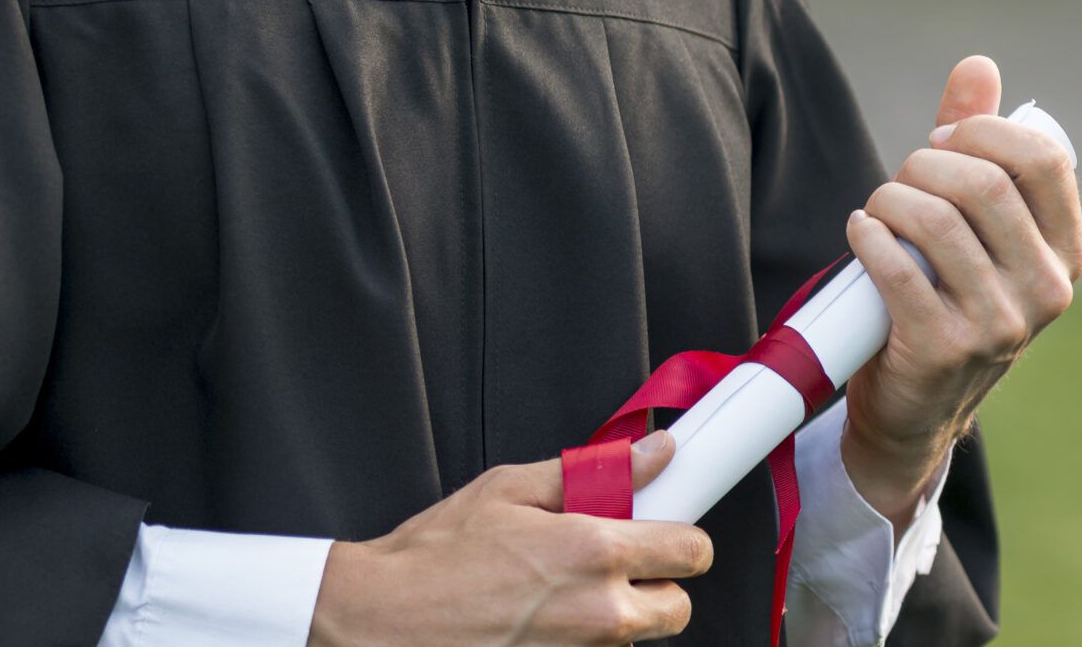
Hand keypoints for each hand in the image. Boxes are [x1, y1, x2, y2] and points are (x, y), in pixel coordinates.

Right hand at [308, 432, 711, 645]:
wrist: (389, 619)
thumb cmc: (436, 555)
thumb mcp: (506, 489)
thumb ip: (589, 472)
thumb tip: (652, 454)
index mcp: (592, 551)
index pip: (692, 550)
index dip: (678, 535)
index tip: (662, 531)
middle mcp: (602, 612)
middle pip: (678, 605)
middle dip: (650, 582)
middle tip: (602, 564)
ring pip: (636, 636)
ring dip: (611, 615)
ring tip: (551, 594)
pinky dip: (581, 641)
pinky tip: (537, 621)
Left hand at [842, 55, 1081, 528]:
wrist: (916, 401)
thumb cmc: (942, 291)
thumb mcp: (972, 221)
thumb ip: (976, 142)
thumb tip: (978, 65)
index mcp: (1065, 249)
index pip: (1042, 156)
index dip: (977, 129)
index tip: (938, 139)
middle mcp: (1047, 288)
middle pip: (979, 180)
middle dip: (919, 163)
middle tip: (898, 183)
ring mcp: (1001, 324)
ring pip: (933, 218)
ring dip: (886, 200)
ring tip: (876, 212)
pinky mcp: (944, 347)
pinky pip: (895, 266)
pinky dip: (865, 236)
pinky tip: (860, 233)